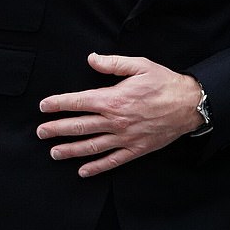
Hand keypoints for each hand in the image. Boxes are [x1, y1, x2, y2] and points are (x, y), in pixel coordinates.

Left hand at [36, 53, 202, 177]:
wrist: (189, 105)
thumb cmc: (164, 82)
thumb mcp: (139, 65)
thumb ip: (113, 63)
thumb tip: (91, 59)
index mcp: (114, 99)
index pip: (79, 102)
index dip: (59, 103)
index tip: (43, 106)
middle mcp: (116, 121)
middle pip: (80, 126)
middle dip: (57, 129)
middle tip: (40, 132)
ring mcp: (125, 138)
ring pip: (92, 146)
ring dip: (70, 150)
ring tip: (54, 152)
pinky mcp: (136, 150)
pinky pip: (112, 161)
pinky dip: (96, 167)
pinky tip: (82, 171)